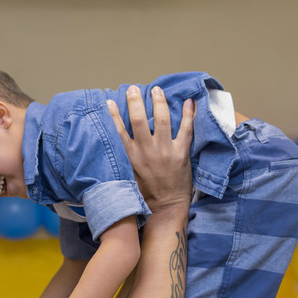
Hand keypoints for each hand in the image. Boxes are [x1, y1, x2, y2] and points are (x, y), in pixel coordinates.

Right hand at [106, 86, 193, 211]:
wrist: (166, 208)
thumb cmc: (146, 193)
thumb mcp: (128, 176)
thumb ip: (124, 158)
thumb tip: (119, 142)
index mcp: (131, 157)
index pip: (119, 131)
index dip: (113, 115)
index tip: (109, 101)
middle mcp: (146, 152)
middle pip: (139, 120)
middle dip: (135, 101)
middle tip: (134, 89)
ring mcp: (165, 151)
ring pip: (162, 119)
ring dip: (159, 102)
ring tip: (157, 90)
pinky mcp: (181, 154)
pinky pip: (186, 129)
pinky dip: (189, 114)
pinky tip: (189, 102)